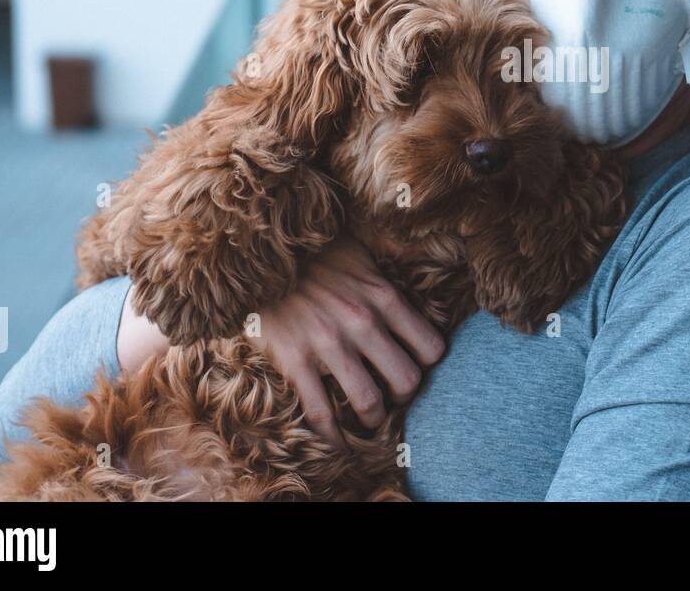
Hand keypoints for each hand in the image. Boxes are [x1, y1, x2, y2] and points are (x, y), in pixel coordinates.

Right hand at [245, 237, 445, 444]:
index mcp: (384, 296)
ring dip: (373, 418)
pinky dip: (333, 438)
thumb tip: (421, 246)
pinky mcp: (295, 361)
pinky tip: (339, 445)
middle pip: (407, 381)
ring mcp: (329, 344)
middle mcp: (362, 322)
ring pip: (370, 402)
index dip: (428, 365)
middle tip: (393, 395)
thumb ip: (394, 252)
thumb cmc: (315, 252)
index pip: (431, 348)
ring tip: (369, 419)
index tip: (416, 366)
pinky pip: (321, 413)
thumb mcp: (363, 245)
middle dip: (404, 396)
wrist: (258, 253)